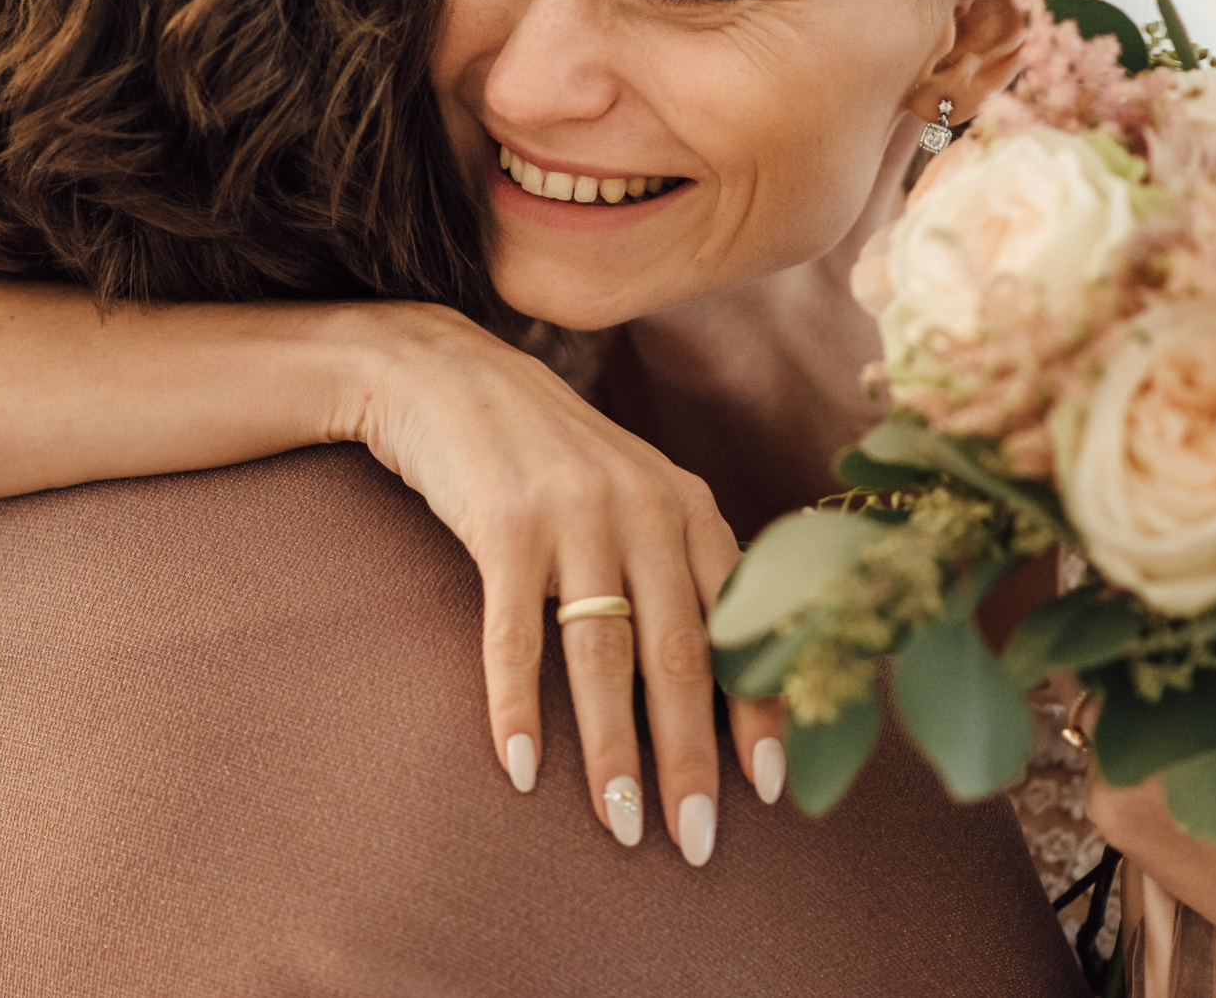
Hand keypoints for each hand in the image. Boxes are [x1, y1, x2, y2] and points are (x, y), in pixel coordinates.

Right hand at [344, 305, 784, 864]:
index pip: (741, 622)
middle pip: (678, 654)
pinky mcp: (502, 524)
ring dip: (612, 753)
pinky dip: (516, 708)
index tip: (769, 788)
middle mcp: (643, 505)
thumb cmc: (546, 455)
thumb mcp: (631, 491)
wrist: (445, 375)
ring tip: (620, 827)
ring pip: (603, 656)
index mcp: (688, 504)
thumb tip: (720, 679)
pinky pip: (514, 636)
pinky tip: (521, 770)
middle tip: (697, 841)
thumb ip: (676, 562)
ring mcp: (573, 513)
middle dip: (691, 757)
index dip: (758, 708)